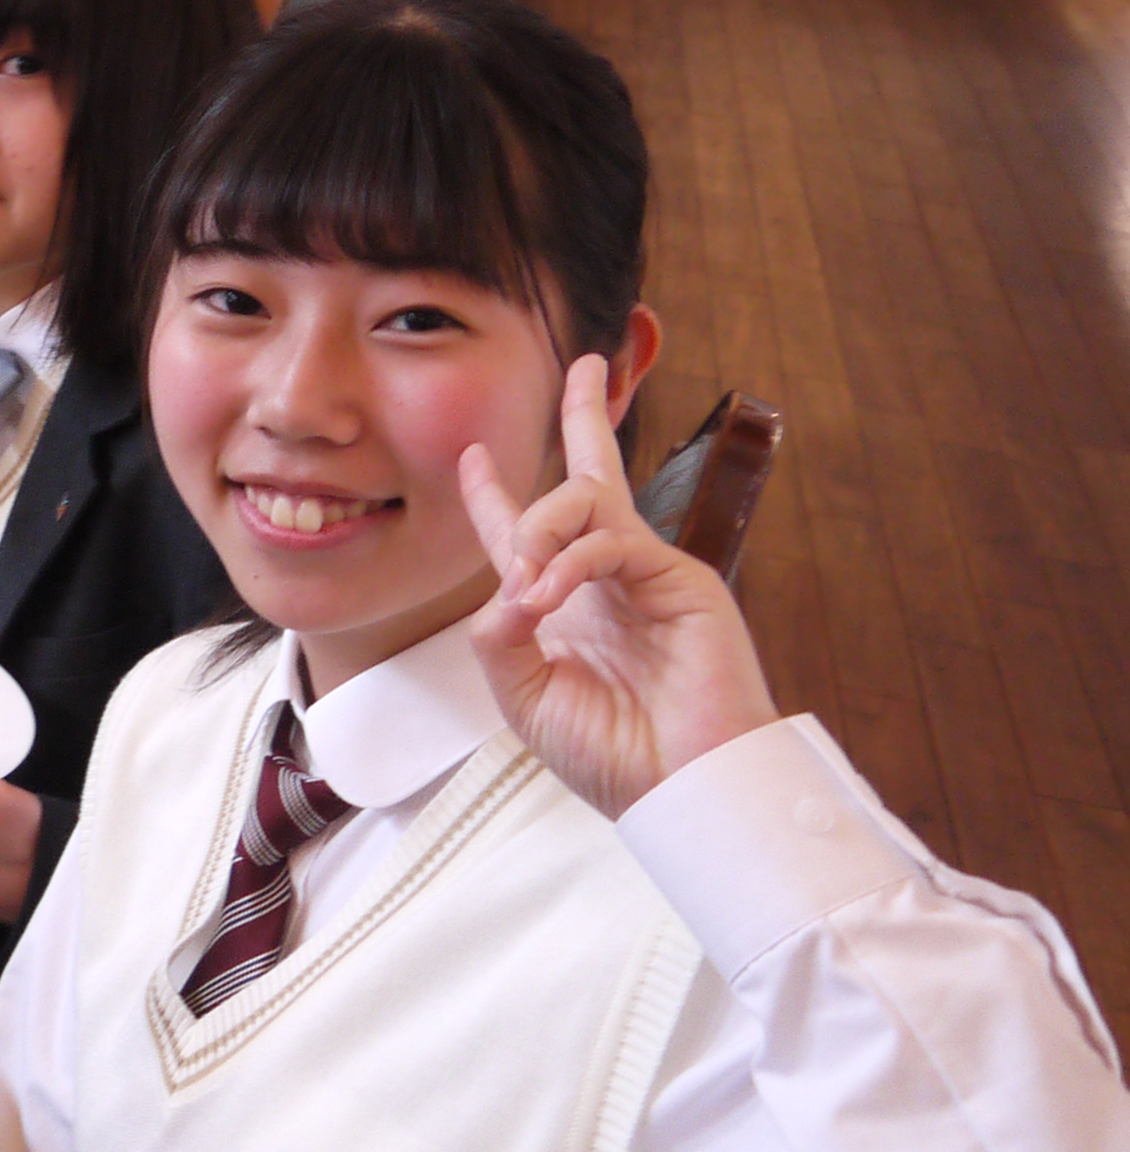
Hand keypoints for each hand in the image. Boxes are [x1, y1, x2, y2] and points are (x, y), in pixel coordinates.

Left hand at [461, 353, 778, 819]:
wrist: (676, 785)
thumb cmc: (608, 751)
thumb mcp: (524, 693)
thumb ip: (499, 634)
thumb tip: (506, 584)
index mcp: (564, 607)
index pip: (524, 535)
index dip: (495, 495)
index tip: (474, 456)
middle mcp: (605, 580)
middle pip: (589, 480)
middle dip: (584, 418)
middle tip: (583, 365)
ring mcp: (645, 574)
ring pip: (587, 499)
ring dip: (539, 526)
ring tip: (527, 579)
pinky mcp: (678, 578)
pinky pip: (609, 540)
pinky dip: (569, 561)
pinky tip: (548, 594)